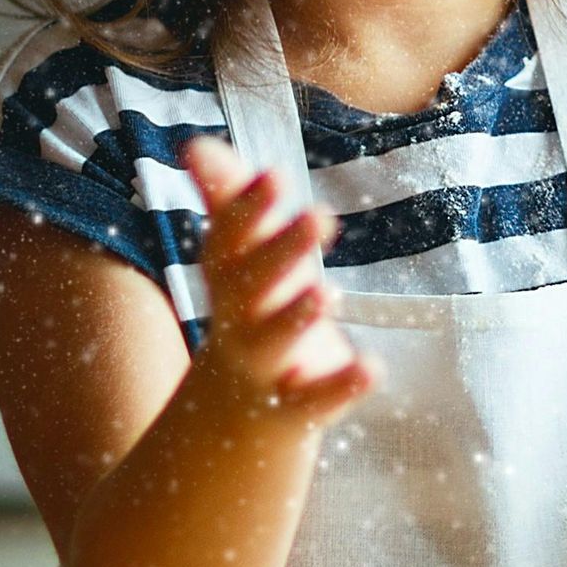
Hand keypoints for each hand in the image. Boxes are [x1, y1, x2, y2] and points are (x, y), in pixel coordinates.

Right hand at [178, 136, 379, 423]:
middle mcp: (238, 320)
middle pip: (252, 284)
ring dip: (297, 316)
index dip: (248, 210)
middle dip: (283, 250)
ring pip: (274, 342)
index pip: (229, 241)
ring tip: (328, 291)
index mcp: (229, 281)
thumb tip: (194, 144)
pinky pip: (316, 399)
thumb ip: (227, 203)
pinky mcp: (296, 408)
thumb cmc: (248, 315)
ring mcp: (265, 367)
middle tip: (320, 215)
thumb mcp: (238, 264)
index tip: (275, 175)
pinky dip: (343, 385)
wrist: (229, 421)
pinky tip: (372, 366)